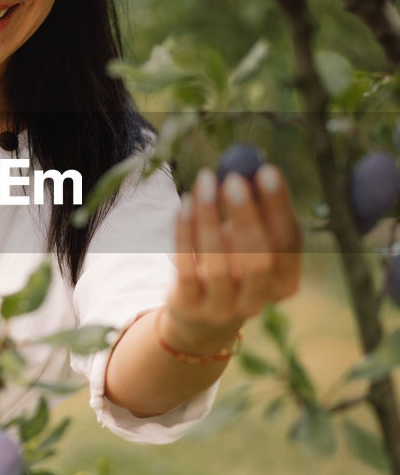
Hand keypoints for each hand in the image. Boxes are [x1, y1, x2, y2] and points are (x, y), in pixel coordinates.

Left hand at [163, 163, 301, 351]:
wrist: (200, 312)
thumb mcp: (248, 239)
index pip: (289, 243)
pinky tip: (184, 205)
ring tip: (204, 182)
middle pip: (259, 259)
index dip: (278, 206)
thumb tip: (250, 163)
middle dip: (246, 216)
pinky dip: (185, 233)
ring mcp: (224, 309)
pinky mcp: (191, 306)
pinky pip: (187, 268)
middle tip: (232, 178)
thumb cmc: (231, 262)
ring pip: (218, 264)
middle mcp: (259, 300)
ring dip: (210, 218)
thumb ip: (254, 207)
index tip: (266, 170)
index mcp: (285, 282)